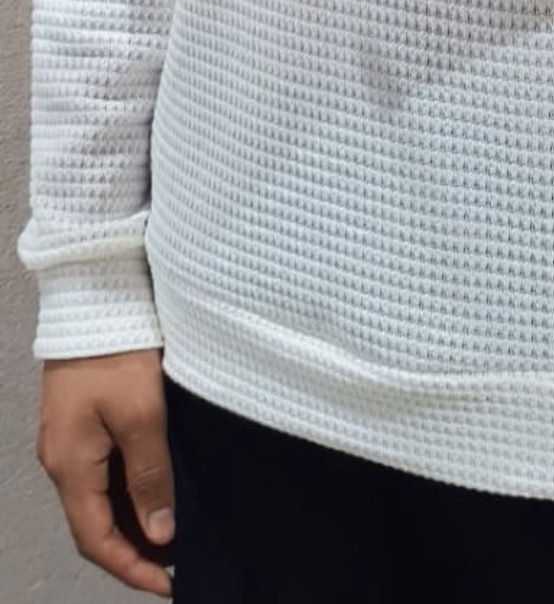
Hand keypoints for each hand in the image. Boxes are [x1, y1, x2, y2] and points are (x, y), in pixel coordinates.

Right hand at [38, 348, 174, 596]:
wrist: (94, 297)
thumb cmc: (118, 353)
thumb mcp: (142, 414)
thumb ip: (150, 475)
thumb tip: (159, 535)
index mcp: (70, 467)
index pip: (96, 540)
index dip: (132, 569)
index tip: (169, 587)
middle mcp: (60, 461)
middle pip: (93, 526)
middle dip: (132, 553)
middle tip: (175, 567)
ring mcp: (66, 442)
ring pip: (97, 502)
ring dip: (130, 524)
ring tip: (172, 538)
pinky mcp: (79, 422)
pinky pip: (100, 476)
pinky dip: (125, 495)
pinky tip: (154, 494)